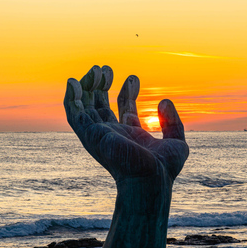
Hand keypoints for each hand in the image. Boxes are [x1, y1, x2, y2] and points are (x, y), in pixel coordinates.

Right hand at [63, 65, 188, 181]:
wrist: (151, 179)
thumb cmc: (164, 168)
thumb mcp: (176, 140)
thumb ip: (171, 120)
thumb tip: (164, 100)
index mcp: (131, 134)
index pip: (124, 108)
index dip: (128, 91)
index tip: (134, 78)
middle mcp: (114, 133)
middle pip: (102, 105)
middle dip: (103, 86)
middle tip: (107, 69)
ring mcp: (101, 134)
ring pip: (86, 107)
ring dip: (88, 87)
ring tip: (97, 69)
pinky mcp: (91, 134)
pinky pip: (74, 114)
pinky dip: (70, 98)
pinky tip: (73, 82)